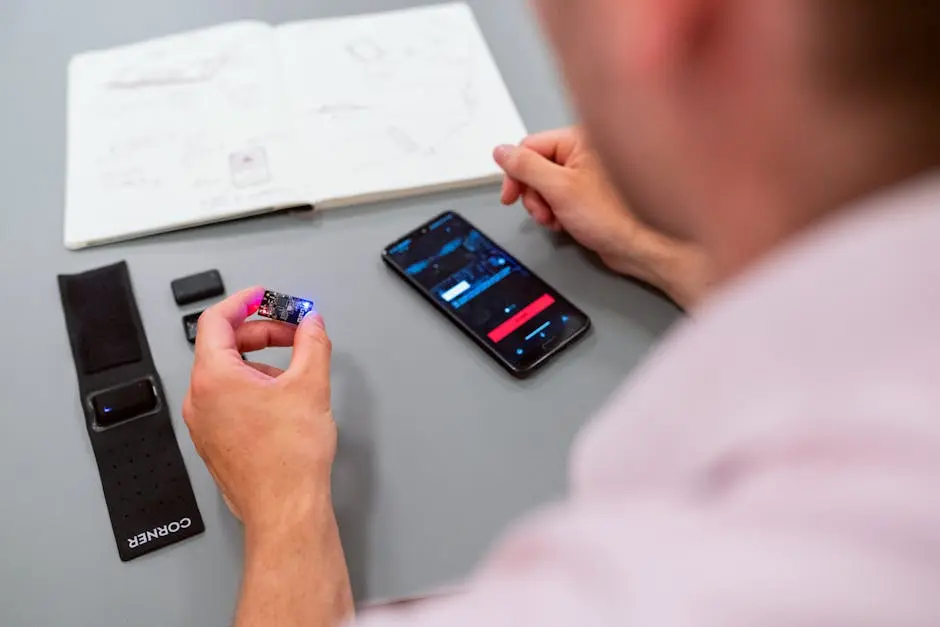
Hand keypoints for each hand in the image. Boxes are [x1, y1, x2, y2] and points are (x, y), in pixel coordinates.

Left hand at [183, 287, 335, 529]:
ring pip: (227, 374)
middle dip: (261, 333)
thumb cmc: (289, 459)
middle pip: (223, 346)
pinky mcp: (214, 442)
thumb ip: (312, 343)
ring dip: (261, 362)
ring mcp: (203, 424)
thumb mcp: (310, 385)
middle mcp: (199, 399)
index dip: (244, 302)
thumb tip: (311, 323)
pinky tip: (284, 401)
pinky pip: (228, 400)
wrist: (285, 509)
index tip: (265, 297)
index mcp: (213, 378)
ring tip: (296, 373)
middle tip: (294, 332)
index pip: (216, 320)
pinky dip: (254, 387)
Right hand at [494, 127, 709, 308]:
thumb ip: (526, 167)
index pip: (530, 147)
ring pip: (544, 187)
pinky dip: (555, 214)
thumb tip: (501, 151)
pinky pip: (557, 200)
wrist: (641, 246)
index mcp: (579, 139)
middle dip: (532, 194)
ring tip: (556, 220)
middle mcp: (583, 153)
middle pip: (535, 167)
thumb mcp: (559, 188)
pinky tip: (566, 224)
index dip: (516, 172)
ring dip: (543, 207)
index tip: (510, 196)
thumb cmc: (615, 216)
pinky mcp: (587, 195)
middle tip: (542, 212)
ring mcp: (585, 175)